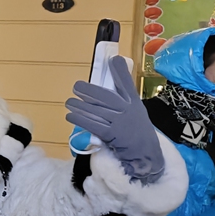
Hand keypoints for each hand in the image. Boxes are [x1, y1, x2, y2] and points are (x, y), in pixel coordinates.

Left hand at [65, 56, 164, 183]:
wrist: (146, 156)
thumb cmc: (138, 134)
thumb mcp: (136, 114)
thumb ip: (124, 103)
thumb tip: (104, 93)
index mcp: (134, 104)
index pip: (127, 85)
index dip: (120, 72)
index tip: (113, 60)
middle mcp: (127, 111)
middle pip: (105, 96)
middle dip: (89, 90)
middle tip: (76, 86)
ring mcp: (119, 123)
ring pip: (95, 110)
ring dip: (79, 105)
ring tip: (69, 102)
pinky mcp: (112, 135)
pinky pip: (93, 124)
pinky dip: (80, 119)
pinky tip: (70, 116)